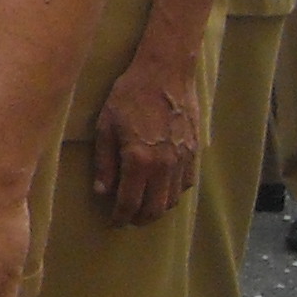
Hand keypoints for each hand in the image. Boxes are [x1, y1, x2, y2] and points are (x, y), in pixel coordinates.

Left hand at [90, 52, 200, 227]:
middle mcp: (164, 165)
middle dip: (139, 219)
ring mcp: (182, 160)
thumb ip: (104, 163)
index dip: (120, 217)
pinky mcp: (194, 153)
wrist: (164, 74)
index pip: (129, 202)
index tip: (113, 222)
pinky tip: (161, 190)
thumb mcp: (106, 127)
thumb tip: (102, 192)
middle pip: (154, 208)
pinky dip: (173, 193)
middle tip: (127, 219)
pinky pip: (186, 184)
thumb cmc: (128, 96)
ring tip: (143, 207)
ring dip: (157, 209)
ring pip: (172, 200)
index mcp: (138, 160)